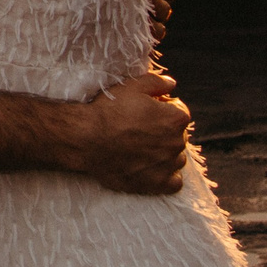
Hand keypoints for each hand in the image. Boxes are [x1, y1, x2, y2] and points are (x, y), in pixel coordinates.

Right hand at [74, 71, 189, 195]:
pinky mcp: (157, 184)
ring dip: (165, 154)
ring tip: (141, 149)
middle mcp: (177, 143)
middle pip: (178, 135)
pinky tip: (151, 169)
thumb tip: (172, 84)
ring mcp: (168, 165)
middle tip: (139, 130)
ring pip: (176, 158)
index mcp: (175, 118)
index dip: (163, 109)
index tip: (146, 111)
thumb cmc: (108, 110)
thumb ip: (156, 82)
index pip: (180, 112)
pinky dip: (167, 176)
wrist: (86, 139)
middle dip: (164, 131)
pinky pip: (174, 183)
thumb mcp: (131, 86)